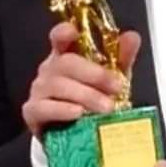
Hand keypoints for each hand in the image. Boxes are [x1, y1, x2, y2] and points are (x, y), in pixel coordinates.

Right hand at [22, 22, 140, 139]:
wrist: (78, 134)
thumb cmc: (92, 99)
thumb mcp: (112, 76)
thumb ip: (122, 56)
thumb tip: (132, 37)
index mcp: (66, 55)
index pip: (59, 37)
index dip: (63, 32)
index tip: (73, 32)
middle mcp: (50, 69)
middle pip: (66, 62)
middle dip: (94, 74)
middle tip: (116, 87)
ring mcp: (39, 90)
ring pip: (58, 85)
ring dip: (86, 95)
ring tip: (106, 107)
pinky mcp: (33, 112)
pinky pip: (44, 108)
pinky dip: (63, 110)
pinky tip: (78, 113)